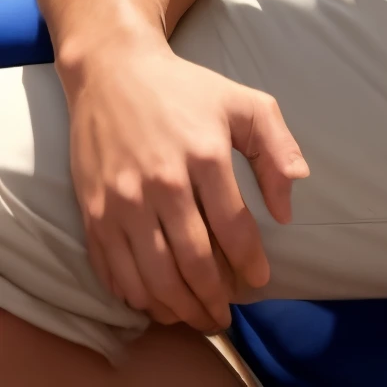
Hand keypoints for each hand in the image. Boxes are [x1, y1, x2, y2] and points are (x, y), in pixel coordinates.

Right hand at [63, 44, 308, 331]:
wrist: (115, 73)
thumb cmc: (188, 89)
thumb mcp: (245, 102)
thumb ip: (277, 146)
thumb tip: (290, 202)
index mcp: (205, 154)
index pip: (233, 225)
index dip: (249, 261)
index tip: (260, 281)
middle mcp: (162, 182)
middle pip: (191, 259)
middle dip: (213, 296)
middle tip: (226, 315)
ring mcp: (122, 200)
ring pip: (152, 274)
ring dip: (177, 305)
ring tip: (197, 317)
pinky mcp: (92, 211)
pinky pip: (113, 269)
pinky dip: (135, 295)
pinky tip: (154, 302)